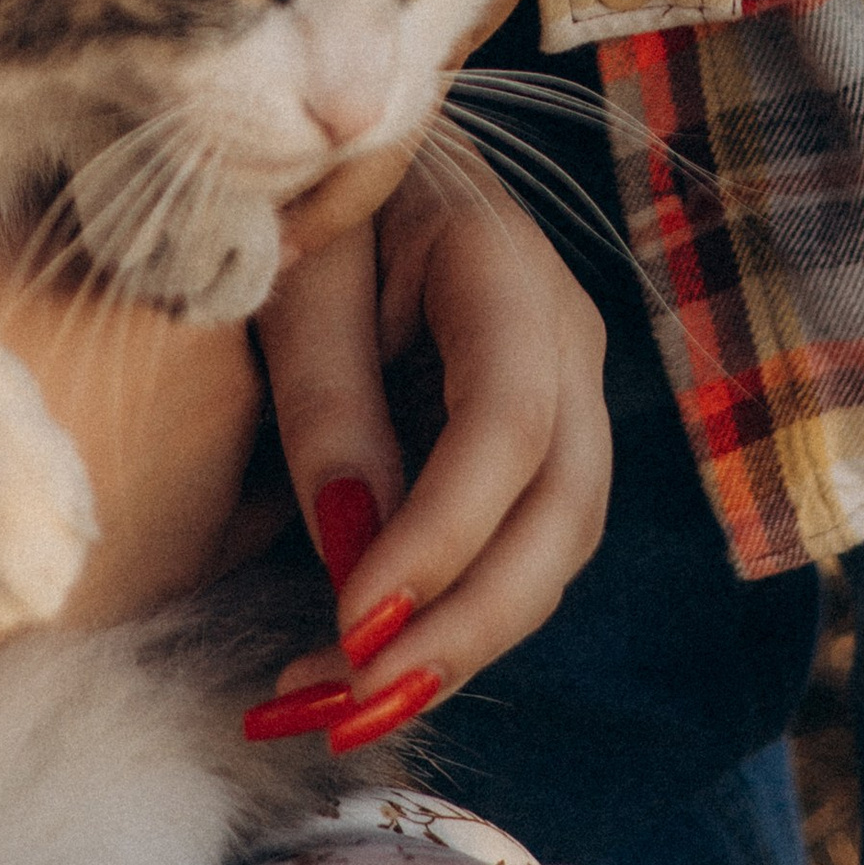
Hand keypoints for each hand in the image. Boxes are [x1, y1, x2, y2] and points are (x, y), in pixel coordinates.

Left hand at [246, 153, 609, 753]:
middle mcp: (561, 337)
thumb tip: (355, 550)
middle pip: (561, 507)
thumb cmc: (316, 203)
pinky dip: (453, 620)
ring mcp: (565, 392)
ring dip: (458, 644)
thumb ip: (325, 396)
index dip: (443, 534)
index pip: (506, 421)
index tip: (354, 625)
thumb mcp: (298, 275)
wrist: (354, 156)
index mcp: (504, 265)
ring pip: (554, 549)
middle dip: (465, 626)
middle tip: (349, 707)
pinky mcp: (538, 443)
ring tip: (336, 708)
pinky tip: (362, 666)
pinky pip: (521, 549)